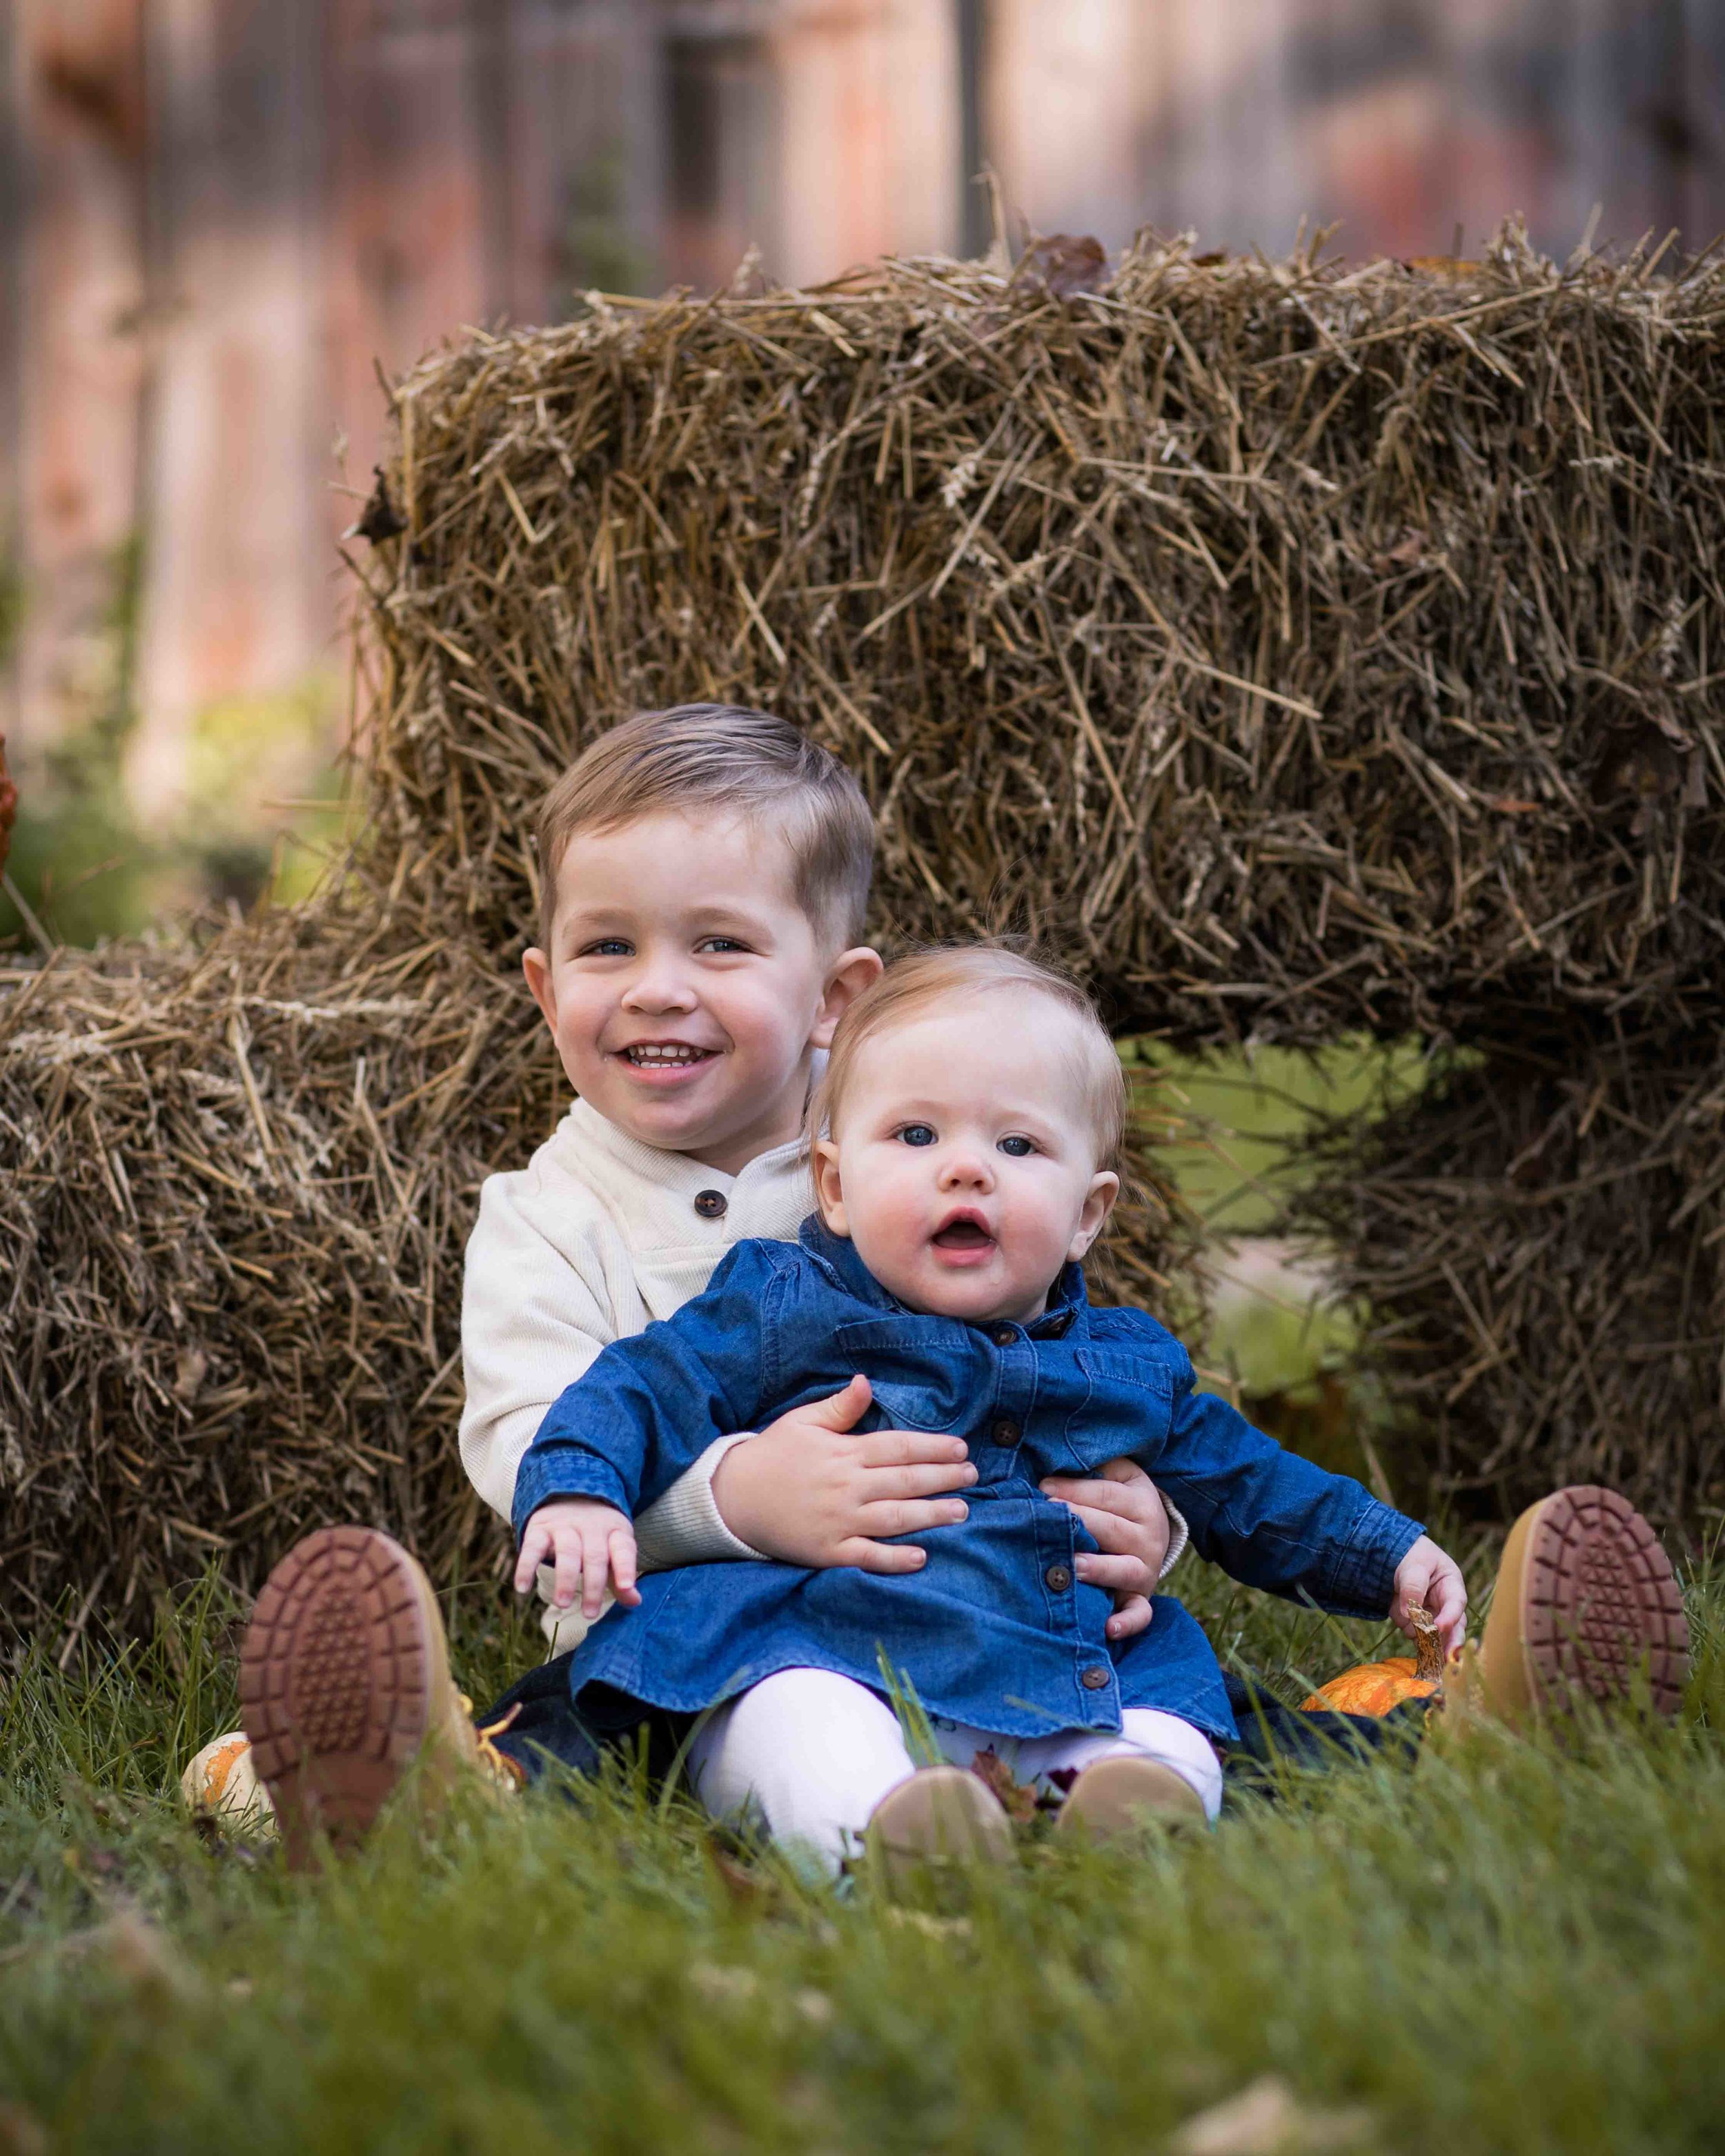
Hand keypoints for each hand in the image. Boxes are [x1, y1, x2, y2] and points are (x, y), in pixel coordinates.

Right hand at [514, 1498, 640, 1618]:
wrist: (570, 1495)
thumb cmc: (597, 1535)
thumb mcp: (614, 1549)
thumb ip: (621, 1577)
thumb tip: (635, 1602)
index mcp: (615, 1531)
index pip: (623, 1549)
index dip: (626, 1567)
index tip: (626, 1587)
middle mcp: (591, 1526)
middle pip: (594, 1556)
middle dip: (593, 1586)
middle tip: (590, 1613)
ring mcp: (564, 1525)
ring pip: (567, 1552)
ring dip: (565, 1579)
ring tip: (562, 1604)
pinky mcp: (540, 1528)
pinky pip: (532, 1548)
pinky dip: (525, 1568)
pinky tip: (522, 1589)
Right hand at [711, 1374, 976, 1573]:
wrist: (731, 1497)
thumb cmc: (771, 1455)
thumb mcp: (802, 1422)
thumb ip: (839, 1407)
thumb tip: (866, 1381)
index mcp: (844, 1453)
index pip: (898, 1448)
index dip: (932, 1448)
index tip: (961, 1449)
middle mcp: (847, 1487)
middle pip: (905, 1481)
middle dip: (943, 1478)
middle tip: (973, 1477)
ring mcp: (839, 1521)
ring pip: (895, 1518)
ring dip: (931, 1514)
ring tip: (962, 1512)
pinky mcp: (828, 1552)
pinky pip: (867, 1556)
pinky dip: (895, 1558)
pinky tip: (921, 1556)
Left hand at [1038, 1458, 1168, 1641]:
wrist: (1151, 1532)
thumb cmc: (1118, 1499)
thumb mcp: (1116, 1474)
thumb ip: (1090, 1466)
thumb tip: (1049, 1466)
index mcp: (1140, 1500)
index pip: (1105, 1494)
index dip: (1073, 1489)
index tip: (1041, 1487)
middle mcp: (1148, 1535)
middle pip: (1111, 1528)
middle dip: (1078, 1522)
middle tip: (1046, 1517)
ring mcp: (1145, 1569)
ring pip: (1125, 1569)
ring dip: (1099, 1568)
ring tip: (1073, 1566)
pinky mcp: (1140, 1598)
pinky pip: (1139, 1613)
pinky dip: (1127, 1622)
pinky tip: (1109, 1628)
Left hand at [1391, 1534, 1467, 1657]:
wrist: (1393, 1560)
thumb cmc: (1411, 1557)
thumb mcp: (1413, 1565)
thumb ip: (1413, 1586)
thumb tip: (1410, 1614)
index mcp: (1451, 1586)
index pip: (1455, 1602)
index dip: (1450, 1616)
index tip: (1439, 1627)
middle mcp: (1446, 1606)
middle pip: (1454, 1627)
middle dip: (1451, 1643)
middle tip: (1448, 1659)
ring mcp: (1432, 1618)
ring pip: (1437, 1638)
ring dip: (1432, 1648)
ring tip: (1429, 1656)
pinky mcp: (1417, 1628)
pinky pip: (1420, 1642)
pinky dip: (1420, 1651)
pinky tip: (1424, 1667)